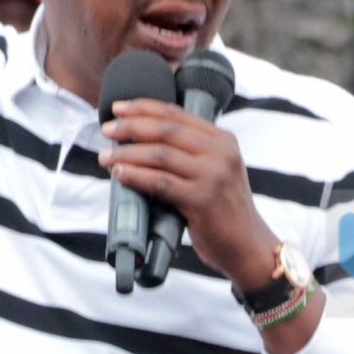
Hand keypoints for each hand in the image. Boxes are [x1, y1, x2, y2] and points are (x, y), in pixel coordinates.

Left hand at [99, 99, 276, 289]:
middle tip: (106, 130)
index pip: (177, 114)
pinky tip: (119, 173)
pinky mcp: (202, 200)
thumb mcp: (216, 170)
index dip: (144, 107)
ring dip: (127, 154)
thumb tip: (140, 140)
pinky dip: (136, 176)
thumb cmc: (223, 209)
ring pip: (160, 155)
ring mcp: (213, 175)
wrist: (248, 245)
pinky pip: (160, 183)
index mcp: (223, 139)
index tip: (118, 108)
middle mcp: (221, 152)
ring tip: (105, 157)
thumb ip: (190, 152)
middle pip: (166, 130)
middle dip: (130, 127)